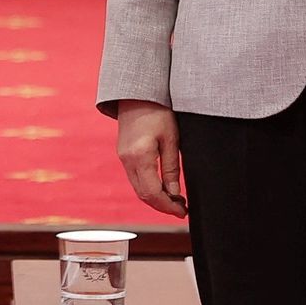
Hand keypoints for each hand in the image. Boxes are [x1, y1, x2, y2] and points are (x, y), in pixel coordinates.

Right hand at [116, 100, 185, 217]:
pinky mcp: (123, 154)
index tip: (182, 212)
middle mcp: (127, 160)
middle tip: (181, 209)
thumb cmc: (157, 110)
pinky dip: (148, 187)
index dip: (168, 207)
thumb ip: (171, 168)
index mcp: (140, 156)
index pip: (152, 193)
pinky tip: (162, 186)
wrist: (137, 92)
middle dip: (162, 206)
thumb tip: (174, 194)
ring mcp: (123, 157)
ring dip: (155, 198)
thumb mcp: (171, 138)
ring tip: (175, 199)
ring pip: (138, 188)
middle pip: (143, 195)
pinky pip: (135, 178)